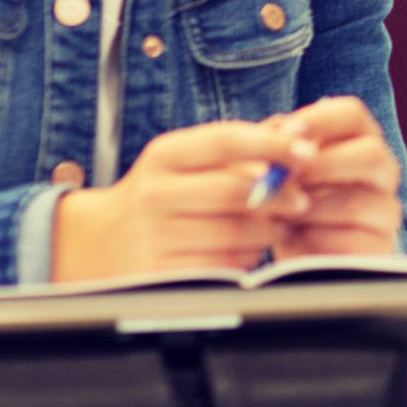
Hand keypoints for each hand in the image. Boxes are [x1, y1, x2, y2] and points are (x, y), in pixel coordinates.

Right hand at [51, 120, 314, 280]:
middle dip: (280, 196)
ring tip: (268, 226)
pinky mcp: (161, 275)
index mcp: (164, 155)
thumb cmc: (161, 195)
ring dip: (266, 231)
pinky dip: (245, 259)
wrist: (98, 243)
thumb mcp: (186, 161)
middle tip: (301, 199)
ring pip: (239, 231)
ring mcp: (154, 236)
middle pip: (238, 191)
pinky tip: (242, 251)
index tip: (308, 150)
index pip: (225, 140)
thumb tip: (296, 131)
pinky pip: (225, 266)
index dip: (273, 144)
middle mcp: (154, 193)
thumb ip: (239, 147)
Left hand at [263, 95, 405, 258]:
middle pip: (371, 154)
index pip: (352, 114)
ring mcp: (387, 210)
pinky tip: (292, 240)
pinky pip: (349, 241)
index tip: (286, 134)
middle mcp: (384, 172)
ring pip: (354, 202)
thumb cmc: (292, 201)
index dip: (320, 120)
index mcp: (361, 140)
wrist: (303, 252)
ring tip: (277, 214)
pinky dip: (313, 240)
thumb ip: (279, 150)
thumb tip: (274, 138)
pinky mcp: (380, 248)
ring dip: (308, 208)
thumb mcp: (283, 171)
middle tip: (282, 179)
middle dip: (321, 165)